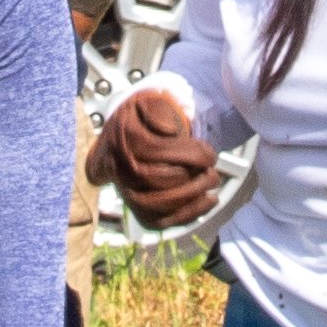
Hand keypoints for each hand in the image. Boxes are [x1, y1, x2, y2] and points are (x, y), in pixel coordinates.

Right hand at [102, 81, 226, 226]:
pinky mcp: (137, 212)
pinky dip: (189, 215)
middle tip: (213, 171)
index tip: (210, 154)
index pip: (162, 153)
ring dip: (194, 196)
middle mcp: (123, 170)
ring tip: (212, 183)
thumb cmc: (138, 124)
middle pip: (162, 180)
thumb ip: (158, 111)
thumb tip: (171, 130)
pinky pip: (162, 221)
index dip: (193, 155)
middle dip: (195, 176)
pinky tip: (208, 201)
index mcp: (127, 141)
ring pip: (161, 205)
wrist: (112, 149)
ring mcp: (128, 194)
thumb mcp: (146, 105)